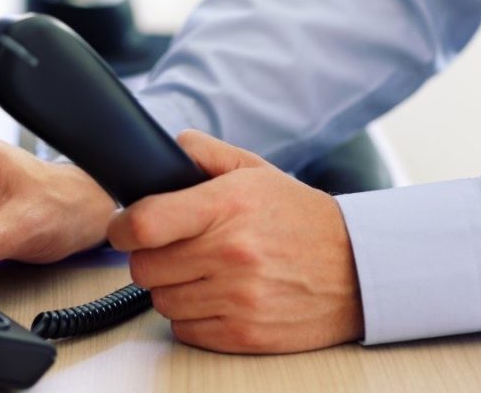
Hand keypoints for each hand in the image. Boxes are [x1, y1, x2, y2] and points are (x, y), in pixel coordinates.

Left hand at [107, 130, 362, 353]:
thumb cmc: (300, 219)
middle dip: (151, 258)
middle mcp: (230, 253)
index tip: (123, 230)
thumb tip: (168, 147)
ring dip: (172, 289)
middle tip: (174, 251)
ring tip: (202, 274)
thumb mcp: (256, 171)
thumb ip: (206, 153)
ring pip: (161, 301)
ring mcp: (237, 297)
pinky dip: (192, 317)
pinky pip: (185, 330)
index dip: (121, 229)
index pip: (144, 223)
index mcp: (227, 206)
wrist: (359, 268)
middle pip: (144, 267)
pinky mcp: (244, 334)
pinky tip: (216, 298)